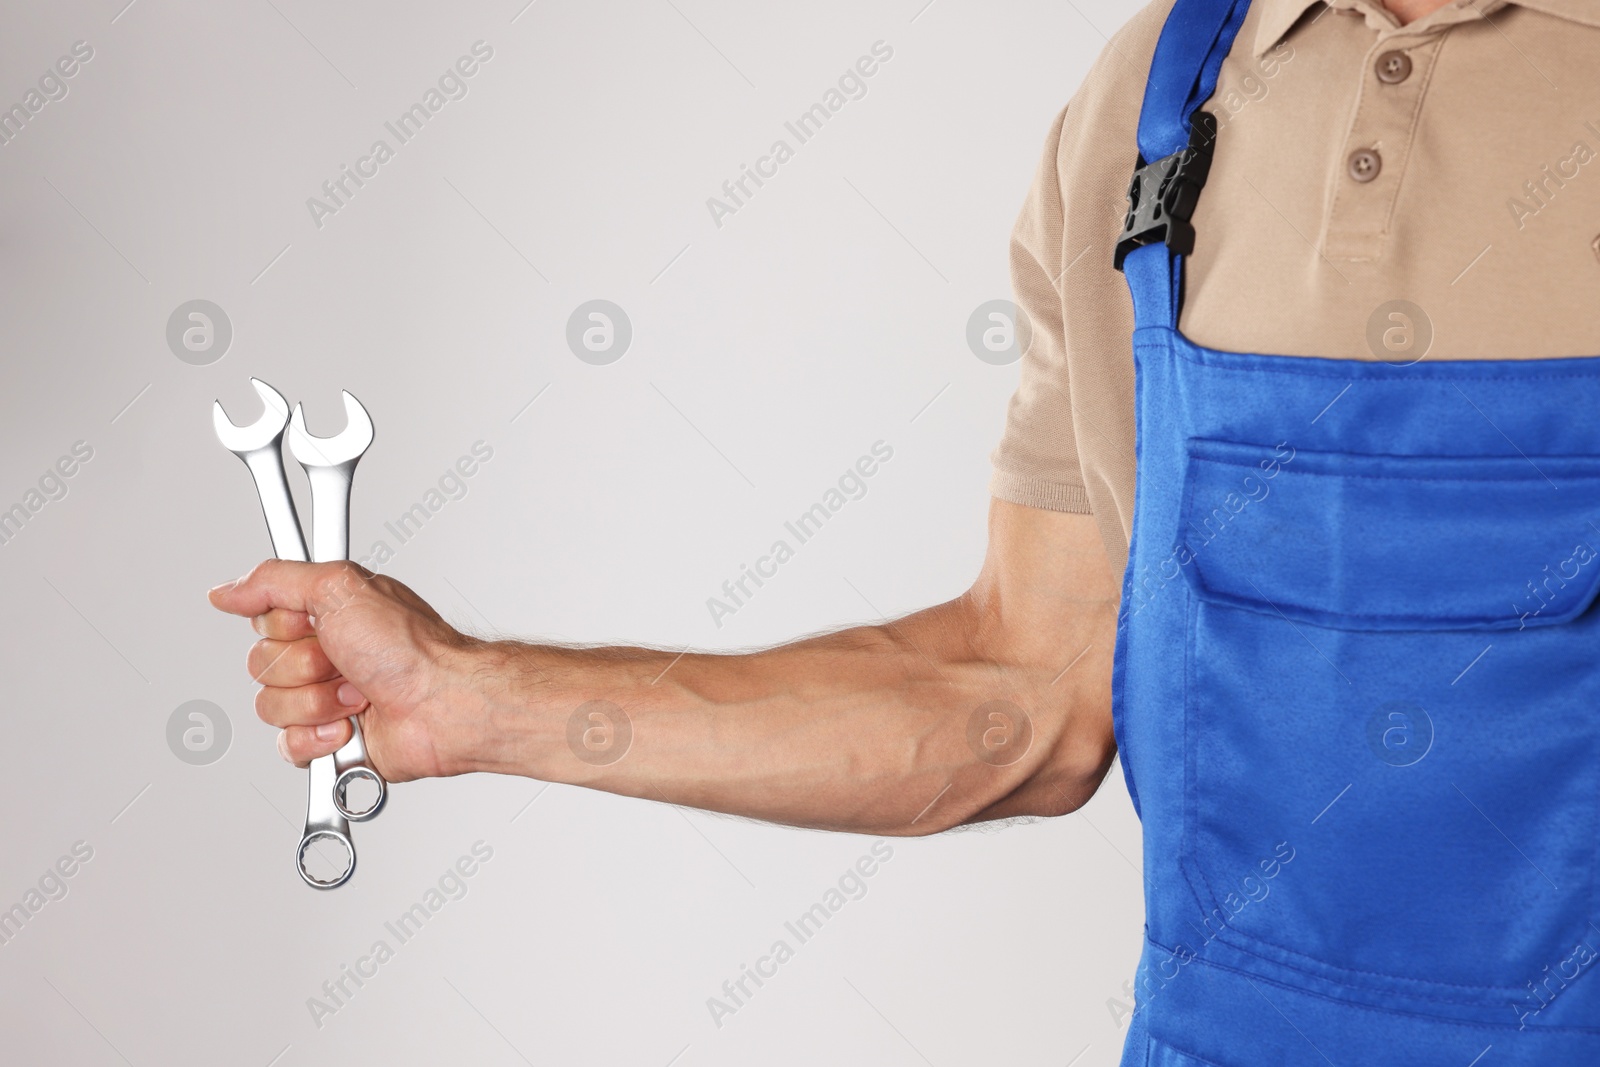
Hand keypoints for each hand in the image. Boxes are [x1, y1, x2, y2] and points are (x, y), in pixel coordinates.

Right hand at [208, 560, 477, 780]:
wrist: (442, 704)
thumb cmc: (410, 648)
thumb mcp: (339, 588)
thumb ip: (275, 580)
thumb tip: (227, 590)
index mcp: (325, 615)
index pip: (263, 619)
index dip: (284, 625)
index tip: (313, 623)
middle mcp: (323, 654)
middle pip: (259, 664)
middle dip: (303, 666)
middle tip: (345, 661)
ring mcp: (325, 699)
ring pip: (270, 706)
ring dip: (316, 702)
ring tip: (358, 694)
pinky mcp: (329, 740)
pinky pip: (287, 746)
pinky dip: (318, 737)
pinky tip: (350, 727)